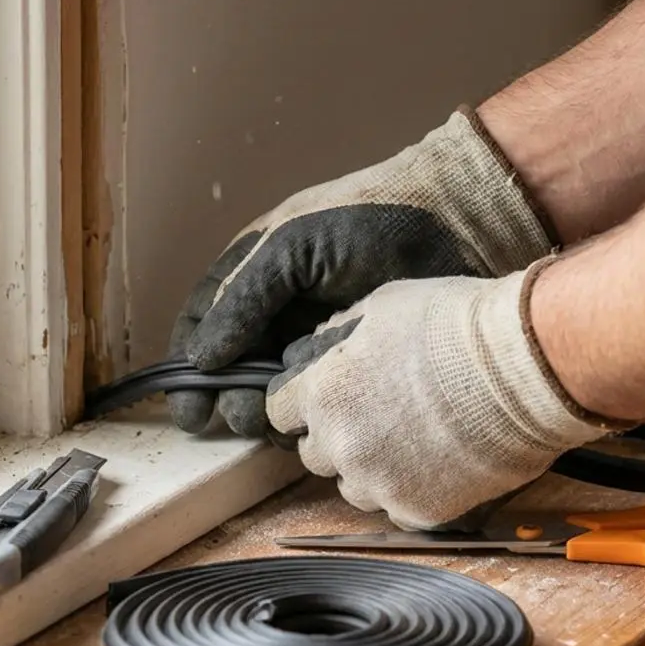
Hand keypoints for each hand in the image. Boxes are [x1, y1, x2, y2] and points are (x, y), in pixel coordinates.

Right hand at [167, 106, 556, 440]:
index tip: (189, 408)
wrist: (456, 225)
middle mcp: (278, 309)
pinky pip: (319, 396)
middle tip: (235, 419)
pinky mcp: (356, 363)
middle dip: (227, 398)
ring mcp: (316, 338)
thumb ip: (243, 297)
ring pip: (272, 388)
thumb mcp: (293, 247)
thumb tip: (201, 360)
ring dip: (264, 412)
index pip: (202, 324)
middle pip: (232, 367)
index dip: (189, 367)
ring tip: (272, 422)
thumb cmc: (370, 221)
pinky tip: (309, 424)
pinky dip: (306, 414)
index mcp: (253, 272)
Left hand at [265, 260, 625, 530]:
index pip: (279, 412)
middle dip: (338, 434)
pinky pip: (397, 509)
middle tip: (380, 414)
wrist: (526, 367)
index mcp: (322, 392)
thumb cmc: (460, 326)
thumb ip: (336, 338)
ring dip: (372, 466)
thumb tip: (317, 351)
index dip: (304, 402)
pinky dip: (412, 490)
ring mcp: (379, 483)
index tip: (326, 397)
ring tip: (414, 438)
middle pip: (314, 453)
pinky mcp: (418, 511)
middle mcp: (341, 444)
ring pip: (353, 486)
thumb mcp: (381, 307)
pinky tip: (439, 461)